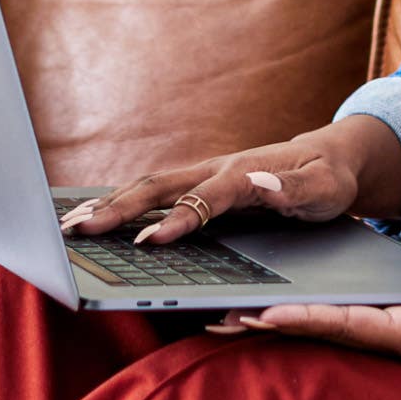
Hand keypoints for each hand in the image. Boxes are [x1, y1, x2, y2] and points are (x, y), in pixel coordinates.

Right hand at [61, 132, 361, 246]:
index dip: (180, 219)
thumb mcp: (326, 188)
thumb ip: (295, 190)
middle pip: (162, 185)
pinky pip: (157, 192)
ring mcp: (206, 174)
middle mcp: (218, 168)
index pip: (207, 197)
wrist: (328, 157)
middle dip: (121, 207)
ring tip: (72, 224)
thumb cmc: (328, 179)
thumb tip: (260, 184)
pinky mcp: (200, 184)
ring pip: (152, 185)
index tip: (150, 242)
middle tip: (82, 230)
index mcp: (246, 172)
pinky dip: (124, 202)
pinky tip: (97, 215)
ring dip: (113, 203)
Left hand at [208, 243, 400, 363]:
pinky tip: (292, 298)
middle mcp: (400, 336)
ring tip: (233, 312)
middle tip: (216, 317)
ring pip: (331, 325)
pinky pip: (351, 315)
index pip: (347, 325)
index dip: (303, 318)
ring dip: (284, 318)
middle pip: (325, 331)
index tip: (259, 312)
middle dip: (272, 325)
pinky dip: (315, 308)